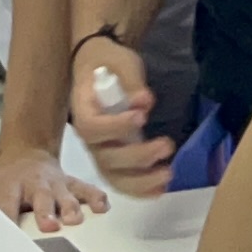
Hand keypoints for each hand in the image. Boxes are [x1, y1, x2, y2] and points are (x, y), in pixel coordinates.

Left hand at [0, 152, 110, 232]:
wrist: (25, 150)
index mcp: (9, 185)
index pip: (6, 202)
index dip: (5, 215)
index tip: (5, 227)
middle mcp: (33, 185)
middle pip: (40, 198)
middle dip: (45, 211)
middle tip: (49, 224)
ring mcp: (53, 184)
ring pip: (65, 195)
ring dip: (71, 207)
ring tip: (74, 219)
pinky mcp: (69, 184)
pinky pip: (85, 189)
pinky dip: (94, 196)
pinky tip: (101, 206)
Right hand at [69, 36, 173, 195]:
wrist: (102, 67)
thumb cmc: (110, 63)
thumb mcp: (121, 61)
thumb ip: (131, 80)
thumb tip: (144, 101)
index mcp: (83, 109)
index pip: (91, 127)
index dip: (115, 128)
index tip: (142, 117)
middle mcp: (89, 137)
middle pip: (105, 157)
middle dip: (138, 156)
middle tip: (167, 144)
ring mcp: (101, 151)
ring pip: (113, 176)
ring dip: (141, 181)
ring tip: (168, 173)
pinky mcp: (114, 160)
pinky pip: (122, 181)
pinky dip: (141, 190)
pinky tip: (161, 189)